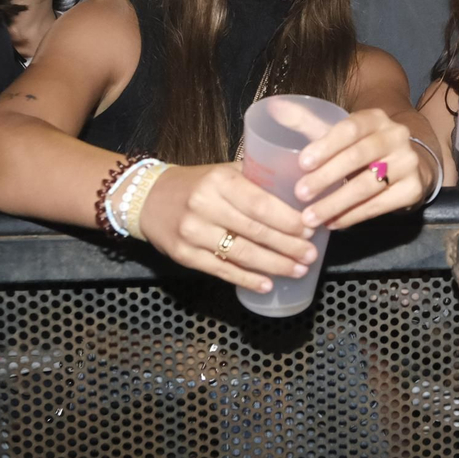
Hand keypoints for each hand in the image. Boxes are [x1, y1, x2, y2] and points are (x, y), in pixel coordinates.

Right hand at [137, 162, 319, 294]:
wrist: (146, 199)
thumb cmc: (195, 184)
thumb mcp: (221, 172)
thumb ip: (254, 180)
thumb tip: (297, 193)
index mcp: (219, 181)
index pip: (260, 204)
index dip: (287, 220)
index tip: (310, 229)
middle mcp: (205, 206)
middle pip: (255, 231)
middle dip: (288, 245)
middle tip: (311, 255)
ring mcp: (193, 233)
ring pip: (241, 254)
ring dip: (274, 265)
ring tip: (298, 270)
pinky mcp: (184, 255)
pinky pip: (222, 270)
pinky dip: (247, 279)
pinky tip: (267, 284)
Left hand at [275, 99, 428, 229]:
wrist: (409, 162)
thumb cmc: (362, 147)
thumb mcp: (339, 132)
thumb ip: (306, 122)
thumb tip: (274, 107)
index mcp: (375, 118)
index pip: (350, 128)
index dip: (326, 145)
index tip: (301, 164)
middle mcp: (396, 137)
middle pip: (360, 157)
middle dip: (327, 177)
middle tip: (300, 195)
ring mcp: (408, 163)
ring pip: (369, 185)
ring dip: (336, 203)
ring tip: (310, 218)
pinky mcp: (413, 189)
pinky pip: (380, 205)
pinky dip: (353, 216)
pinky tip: (333, 223)